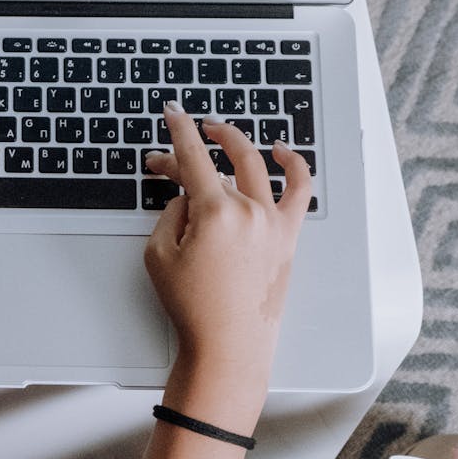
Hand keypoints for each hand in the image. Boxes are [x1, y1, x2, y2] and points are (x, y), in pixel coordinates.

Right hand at [142, 102, 311, 376]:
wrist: (228, 345)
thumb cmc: (194, 309)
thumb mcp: (158, 258)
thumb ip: (170, 215)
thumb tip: (186, 198)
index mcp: (214, 214)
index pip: (193, 158)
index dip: (178, 131)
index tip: (172, 113)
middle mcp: (249, 211)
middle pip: (217, 165)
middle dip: (193, 148)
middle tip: (178, 142)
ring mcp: (273, 222)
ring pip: (253, 168)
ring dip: (236, 144)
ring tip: (221, 133)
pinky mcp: (287, 236)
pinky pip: (299, 189)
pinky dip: (294, 164)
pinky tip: (282, 151)